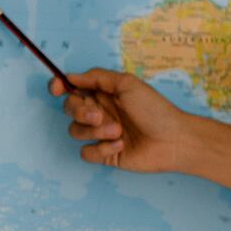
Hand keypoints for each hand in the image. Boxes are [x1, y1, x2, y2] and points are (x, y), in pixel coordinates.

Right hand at [52, 68, 197, 173]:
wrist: (173, 140)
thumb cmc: (155, 109)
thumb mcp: (127, 84)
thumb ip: (97, 77)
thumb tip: (71, 76)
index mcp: (102, 94)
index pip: (71, 88)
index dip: (58, 87)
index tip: (57, 89)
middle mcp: (99, 112)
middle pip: (69, 109)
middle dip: (80, 112)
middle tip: (99, 116)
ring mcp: (100, 134)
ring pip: (75, 131)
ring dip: (95, 131)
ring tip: (119, 131)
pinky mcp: (104, 154)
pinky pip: (86, 152)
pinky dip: (101, 149)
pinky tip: (121, 145)